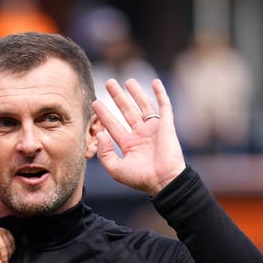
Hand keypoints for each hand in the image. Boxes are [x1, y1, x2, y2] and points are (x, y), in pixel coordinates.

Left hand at [93, 78, 185, 196]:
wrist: (163, 181)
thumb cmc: (140, 179)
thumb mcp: (116, 169)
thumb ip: (105, 153)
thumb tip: (99, 134)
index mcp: (128, 145)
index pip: (113, 126)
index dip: (104, 114)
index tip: (95, 102)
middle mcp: (140, 135)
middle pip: (126, 111)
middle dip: (118, 97)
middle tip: (109, 83)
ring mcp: (153, 129)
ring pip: (143, 106)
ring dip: (136, 93)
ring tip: (127, 81)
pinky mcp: (166, 125)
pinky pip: (164, 106)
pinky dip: (160, 94)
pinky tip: (155, 82)